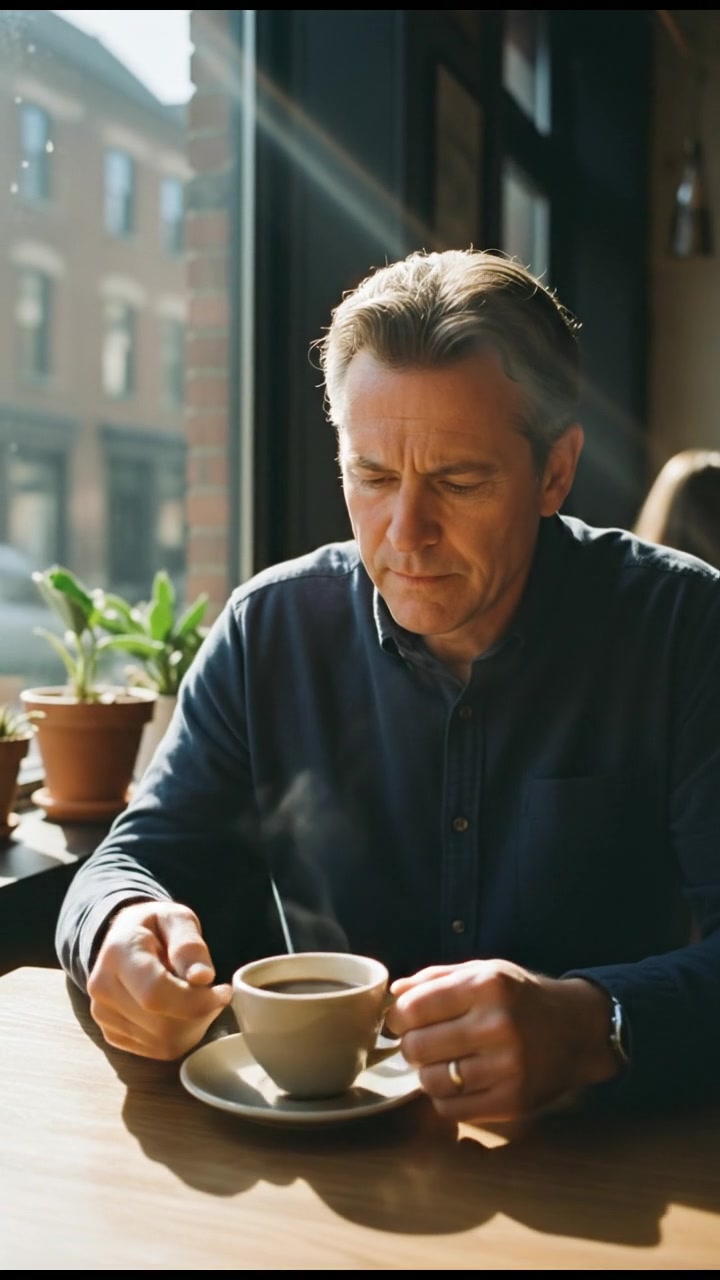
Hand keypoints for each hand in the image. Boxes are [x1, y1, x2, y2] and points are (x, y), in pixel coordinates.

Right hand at [86, 900, 232, 1060]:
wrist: (123, 940)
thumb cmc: (155, 927)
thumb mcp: (176, 918)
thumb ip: (189, 944)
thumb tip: (202, 978)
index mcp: (118, 953)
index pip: (156, 993)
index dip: (196, 1000)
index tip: (223, 991)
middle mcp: (102, 988)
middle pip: (163, 1025)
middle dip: (200, 1014)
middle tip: (213, 993)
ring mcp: (104, 1015)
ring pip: (163, 1043)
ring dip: (194, 1026)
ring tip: (196, 998)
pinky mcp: (111, 1033)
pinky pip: (157, 1050)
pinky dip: (180, 1035)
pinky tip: (181, 1011)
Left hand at [385, 960, 619, 1122]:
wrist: (579, 1030)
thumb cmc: (523, 997)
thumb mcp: (485, 971)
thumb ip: (436, 978)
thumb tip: (394, 993)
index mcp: (487, 985)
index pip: (414, 1007)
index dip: (398, 1016)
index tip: (402, 1019)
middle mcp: (498, 1025)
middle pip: (417, 1047)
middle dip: (410, 1045)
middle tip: (421, 1042)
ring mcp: (507, 1067)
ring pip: (431, 1081)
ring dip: (426, 1073)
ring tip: (440, 1062)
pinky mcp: (513, 1101)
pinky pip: (451, 1109)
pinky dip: (444, 1097)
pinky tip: (458, 1081)